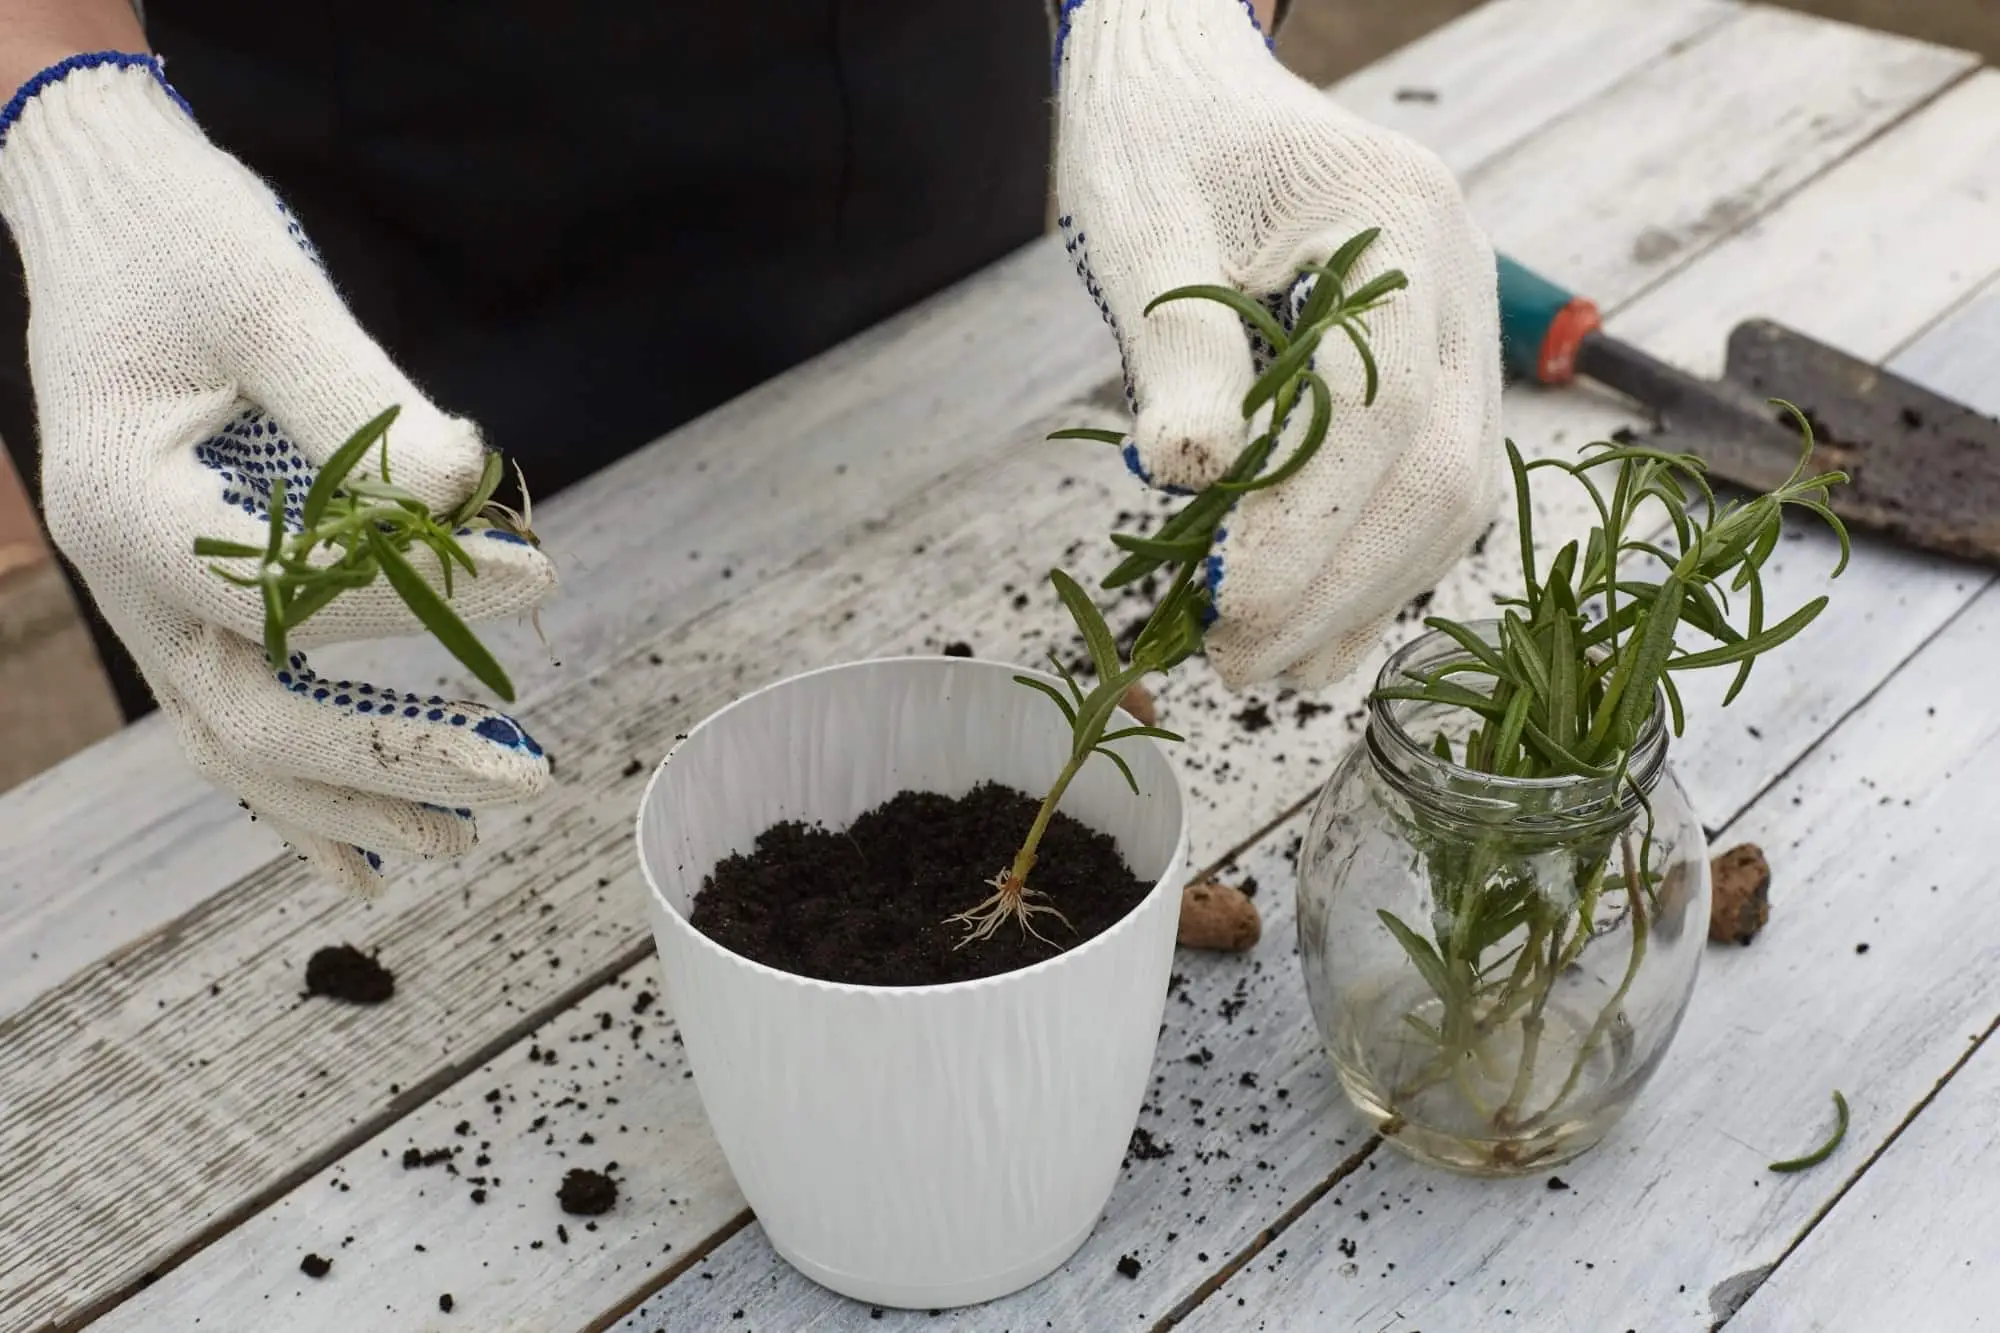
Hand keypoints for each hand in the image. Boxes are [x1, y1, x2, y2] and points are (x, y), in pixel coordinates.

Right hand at [0, 55, 557, 892]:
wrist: (108, 220)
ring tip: (461, 838)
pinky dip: (297, 794)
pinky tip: (365, 856)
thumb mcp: (271, 297)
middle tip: (527, 776)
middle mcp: (127, 580)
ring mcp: (147, 605)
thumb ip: (364, 401)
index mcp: (131, 505)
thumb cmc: (183, 245)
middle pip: (256, 716)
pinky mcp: (182, 603)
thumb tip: (468, 485)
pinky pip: (232, 721)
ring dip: (351, 800)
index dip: (421, 597)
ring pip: (239, 745)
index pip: (291, 590)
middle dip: (392, 758)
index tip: (536, 576)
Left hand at [1054, 0, 1504, 688]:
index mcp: (1400, 222)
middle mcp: (1458, 280)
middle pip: (1439, 473)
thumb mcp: (1146, 226)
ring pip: (1453, 496)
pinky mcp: (1436, 370)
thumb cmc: (1162, 145)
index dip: (1311, 529)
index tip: (1229, 610)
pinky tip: (1317, 628)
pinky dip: (1378, 569)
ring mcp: (1460, 328)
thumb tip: (1192, 474)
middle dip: (1341, 588)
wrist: (1197, 94)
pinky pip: (1434, 488)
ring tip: (1268, 664)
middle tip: (1238, 663)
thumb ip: (1178, 345)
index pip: (1380, 411)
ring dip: (1364, 598)